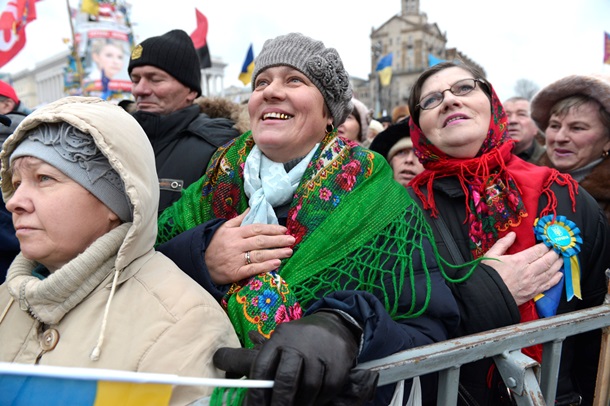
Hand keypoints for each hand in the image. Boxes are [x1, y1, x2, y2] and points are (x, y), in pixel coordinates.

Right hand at [205, 209, 295, 284]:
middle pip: (261, 241)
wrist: (198, 263)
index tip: (284, 230)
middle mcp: (236, 245)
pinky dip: (265, 266)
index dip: (272, 229)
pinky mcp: (235, 272)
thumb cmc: (213, 245)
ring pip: (259, 255)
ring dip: (276, 253)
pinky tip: (276, 264)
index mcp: (235, 233)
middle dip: (278, 240)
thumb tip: (251, 208)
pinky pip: (252, 269)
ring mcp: (236, 259)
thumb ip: (238, 219)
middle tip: (292, 240)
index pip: (257, 229)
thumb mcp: (223, 228)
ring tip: (289, 251)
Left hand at [213, 312, 369, 405]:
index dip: (255, 393)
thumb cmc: (300, 340)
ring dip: (300, 404)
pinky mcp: (338, 362)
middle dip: (278, 404)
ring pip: (307, 388)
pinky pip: (326, 389)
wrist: (336, 324)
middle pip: (285, 380)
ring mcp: (320, 352)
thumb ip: (265, 361)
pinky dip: (319, 400)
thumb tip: (235, 381)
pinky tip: (313, 401)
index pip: (261, 367)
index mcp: (279, 338)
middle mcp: (298, 344)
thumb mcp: (280, 340)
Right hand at [482, 232, 563, 305]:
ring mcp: (533, 283)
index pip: (538, 250)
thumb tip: (512, 234)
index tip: (550, 241)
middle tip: (559, 248)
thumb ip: (502, 244)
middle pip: (548, 260)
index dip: (546, 245)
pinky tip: (560, 274)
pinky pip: (549, 284)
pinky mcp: (533, 292)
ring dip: (558, 264)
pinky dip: (556, 279)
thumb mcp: (491, 255)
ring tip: (562, 258)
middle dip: (555, 253)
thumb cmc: (488, 275)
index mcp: (519, 260)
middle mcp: (529, 271)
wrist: (487, 296)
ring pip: (551, 272)